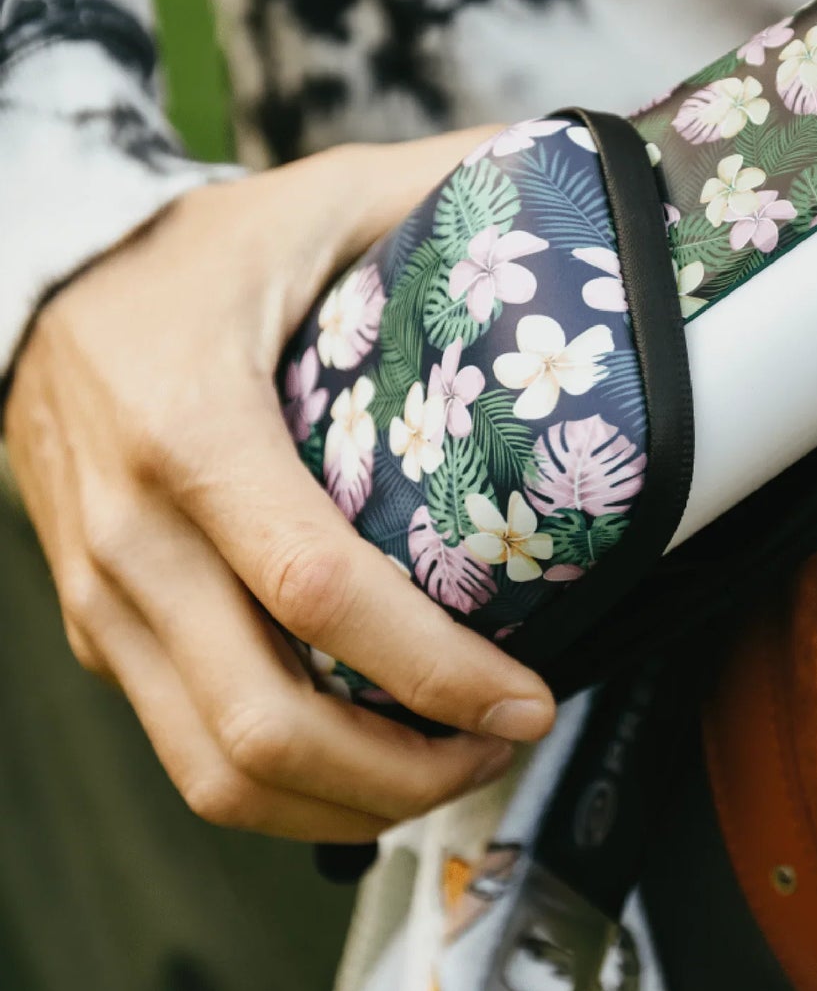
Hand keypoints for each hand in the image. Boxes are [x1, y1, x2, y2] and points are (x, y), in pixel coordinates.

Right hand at [3, 130, 555, 841]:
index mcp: (191, 430)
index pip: (318, 591)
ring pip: (215, 771)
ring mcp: (102, 600)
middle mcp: (131, 537)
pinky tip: (370, 757)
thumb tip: (588, 188)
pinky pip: (187, 749)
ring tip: (450, 768)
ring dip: (348, 803)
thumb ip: (448, 193)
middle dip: (404, 773)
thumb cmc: (192, 249)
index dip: (433, 668)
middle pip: (264, 726)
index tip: (527, 697)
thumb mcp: (319, 199)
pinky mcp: (99, 630)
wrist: (31, 278)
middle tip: (504, 745)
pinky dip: (288, 784)